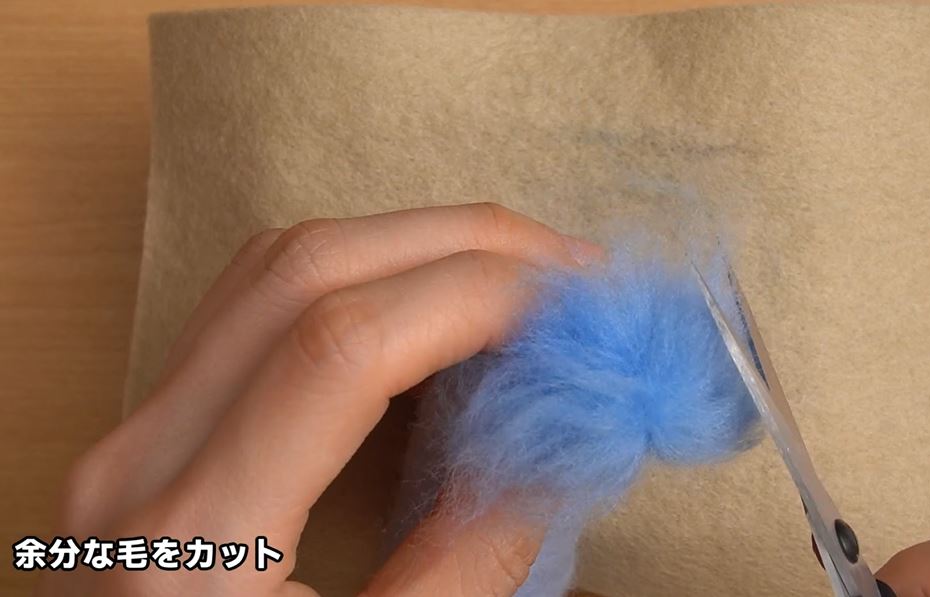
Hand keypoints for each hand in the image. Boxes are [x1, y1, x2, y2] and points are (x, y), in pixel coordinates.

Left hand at [36, 203, 600, 596]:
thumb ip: (472, 560)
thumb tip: (561, 442)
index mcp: (195, 541)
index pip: (345, 346)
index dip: (478, 298)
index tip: (578, 305)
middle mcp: (141, 461)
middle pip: (307, 270)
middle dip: (460, 243)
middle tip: (570, 267)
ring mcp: (132, 436)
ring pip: (273, 268)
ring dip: (406, 244)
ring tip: (514, 276)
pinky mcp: (147, 433)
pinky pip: (252, 307)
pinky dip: (355, 278)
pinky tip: (426, 305)